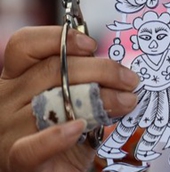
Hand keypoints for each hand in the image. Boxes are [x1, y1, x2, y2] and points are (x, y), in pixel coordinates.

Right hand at [0, 26, 139, 171]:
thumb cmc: (66, 134)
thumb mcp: (75, 99)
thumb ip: (87, 81)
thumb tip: (121, 71)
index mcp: (17, 79)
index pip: (25, 46)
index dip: (58, 39)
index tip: (92, 45)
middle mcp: (7, 100)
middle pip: (50, 70)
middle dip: (100, 70)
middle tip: (129, 80)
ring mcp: (8, 130)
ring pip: (52, 102)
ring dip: (99, 99)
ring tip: (125, 102)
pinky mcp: (16, 160)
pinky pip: (32, 147)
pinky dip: (56, 137)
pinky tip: (78, 128)